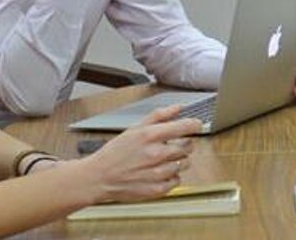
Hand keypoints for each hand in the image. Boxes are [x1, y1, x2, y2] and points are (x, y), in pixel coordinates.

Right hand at [75, 105, 200, 202]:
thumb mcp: (134, 128)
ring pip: (185, 163)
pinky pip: (177, 180)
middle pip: (188, 146)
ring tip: (163, 160)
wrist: (99, 177)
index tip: (197, 125)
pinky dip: (172, 176)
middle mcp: (156, 154)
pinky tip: (160, 172)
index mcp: (150, 136)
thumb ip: (159, 116)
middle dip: (184, 144)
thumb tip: (178, 108)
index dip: (195, 124)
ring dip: (178, 161)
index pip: (185, 127)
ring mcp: (157, 173)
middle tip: (172, 145)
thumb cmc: (115, 153)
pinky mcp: (157, 189)